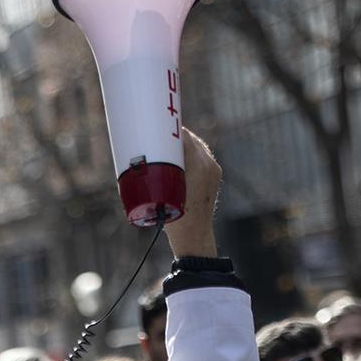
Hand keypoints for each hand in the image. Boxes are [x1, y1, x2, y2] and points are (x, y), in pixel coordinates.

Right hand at [162, 130, 220, 257]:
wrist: (194, 234)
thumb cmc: (175, 217)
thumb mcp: (162, 192)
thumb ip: (159, 171)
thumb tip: (146, 154)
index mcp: (197, 165)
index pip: (183, 136)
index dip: (170, 129)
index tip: (157, 125)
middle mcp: (208, 164)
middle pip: (190, 139)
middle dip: (174, 136)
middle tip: (157, 135)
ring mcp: (213, 170)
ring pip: (197, 147)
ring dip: (182, 144)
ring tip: (166, 145)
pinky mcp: (215, 176)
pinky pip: (202, 157)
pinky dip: (190, 154)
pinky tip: (178, 157)